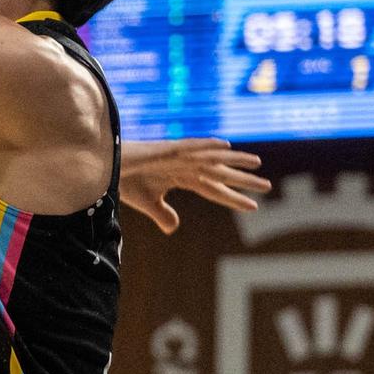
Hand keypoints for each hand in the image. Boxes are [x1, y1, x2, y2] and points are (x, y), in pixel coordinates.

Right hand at [119, 138, 271, 232]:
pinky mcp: (167, 148)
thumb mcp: (148, 204)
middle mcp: (186, 165)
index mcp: (183, 178)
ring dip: (235, 160)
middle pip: (220, 174)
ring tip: (257, 164)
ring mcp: (178, 156)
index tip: (253, 206)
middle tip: (268, 186)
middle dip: (243, 180)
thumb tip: (174, 228)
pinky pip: (191, 145)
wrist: (106, 167)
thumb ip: (163, 214)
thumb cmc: (126, 181)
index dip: (233, 198)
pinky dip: (208, 145)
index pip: (214, 190)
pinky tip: (226, 146)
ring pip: (213, 158)